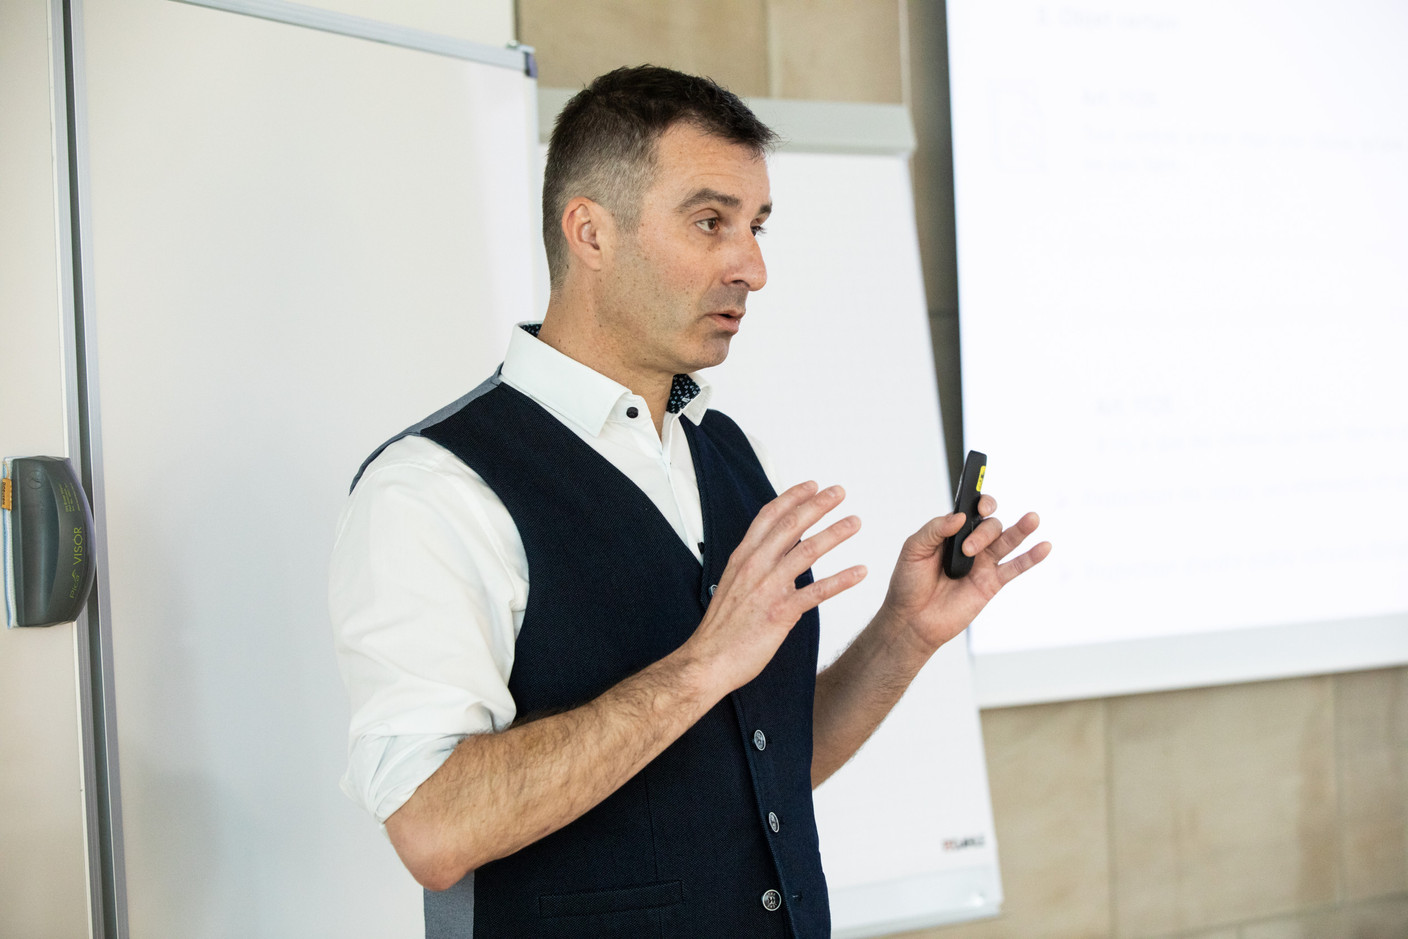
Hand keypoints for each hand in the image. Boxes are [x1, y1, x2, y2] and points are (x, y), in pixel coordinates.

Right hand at [686, 481, 866, 693]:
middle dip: (818, 505)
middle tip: (839, 492)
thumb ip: (752, 566)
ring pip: (807, 551)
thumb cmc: (720, 629)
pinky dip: (842, 580)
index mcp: (742, 558)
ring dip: (835, 533)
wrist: (707, 660)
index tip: (812, 485)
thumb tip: (771, 553)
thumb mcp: (731, 585)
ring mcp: (768, 588)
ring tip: (855, 521)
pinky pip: (817, 591)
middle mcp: (755, 566)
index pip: (769, 516)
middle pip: (791, 525)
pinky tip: (860, 572)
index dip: (792, 497)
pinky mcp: (781, 612)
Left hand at [879, 494, 1049, 657]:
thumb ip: (935, 530)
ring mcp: (983, 564)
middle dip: (983, 533)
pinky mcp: (991, 584)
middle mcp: (970, 545)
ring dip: (1021, 529)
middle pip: (990, 526)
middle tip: (967, 551)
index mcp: (951, 533)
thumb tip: (959, 516)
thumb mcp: (913, 550)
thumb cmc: (908, 584)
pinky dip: (1031, 557)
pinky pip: (1015, 567)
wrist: (912, 620)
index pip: (972, 510)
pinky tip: (1044, 546)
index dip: (981, 503)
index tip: (981, 505)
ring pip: (1007, 541)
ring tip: (1032, 518)